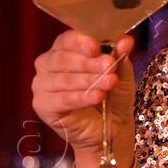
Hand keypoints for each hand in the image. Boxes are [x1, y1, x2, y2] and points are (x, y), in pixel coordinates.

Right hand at [30, 30, 136, 167]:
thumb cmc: (113, 95)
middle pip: (63, 58)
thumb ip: (120, 56)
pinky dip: (81, 97)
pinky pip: (61, 99)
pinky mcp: (42, 105)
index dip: (80, 42)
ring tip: (110, 82)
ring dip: (89, 80)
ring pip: (63, 79)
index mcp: (64, 49)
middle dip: (88, 62)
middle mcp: (48, 64)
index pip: (67, 40)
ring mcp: (42, 84)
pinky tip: (97, 97)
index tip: (97, 46)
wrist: (111, 128)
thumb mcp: (121, 73)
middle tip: (109, 65)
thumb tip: (126, 40)